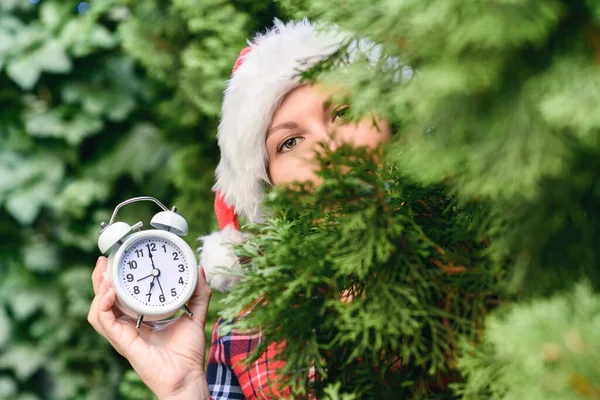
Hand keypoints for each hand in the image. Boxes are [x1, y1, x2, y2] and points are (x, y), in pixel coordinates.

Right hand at [88, 257, 211, 399]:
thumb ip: (198, 294)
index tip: (116, 260)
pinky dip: (103, 306)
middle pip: (104, 301)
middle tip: (101, 261)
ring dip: (98, 291)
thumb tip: (200, 270)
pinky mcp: (123, 343)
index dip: (114, 279)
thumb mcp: (195, 315)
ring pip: (98, 312)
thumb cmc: (188, 353)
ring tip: (104, 275)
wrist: (187, 376)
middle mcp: (128, 327)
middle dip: (99, 280)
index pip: (120, 297)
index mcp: (140, 320)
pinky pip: (104, 322)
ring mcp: (123, 336)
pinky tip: (110, 293)